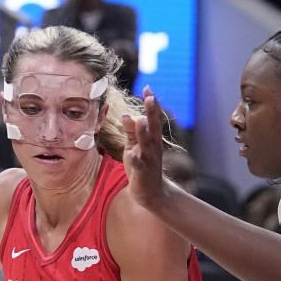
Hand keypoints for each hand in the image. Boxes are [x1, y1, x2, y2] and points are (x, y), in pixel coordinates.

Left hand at [121, 87, 169, 209]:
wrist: (151, 193)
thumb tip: (126, 114)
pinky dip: (136, 159)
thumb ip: (131, 132)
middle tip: (151, 97)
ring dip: (144, 133)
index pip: (152, 117)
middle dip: (152, 112)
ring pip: (147, 144)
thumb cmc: (142, 166)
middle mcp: (153, 146)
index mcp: (152, 138)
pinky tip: (132, 155)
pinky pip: (139, 165)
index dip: (151, 104)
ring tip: (141, 120)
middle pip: (154, 126)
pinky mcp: (143, 172)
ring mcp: (149, 159)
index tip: (148, 87)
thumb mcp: (135, 147)